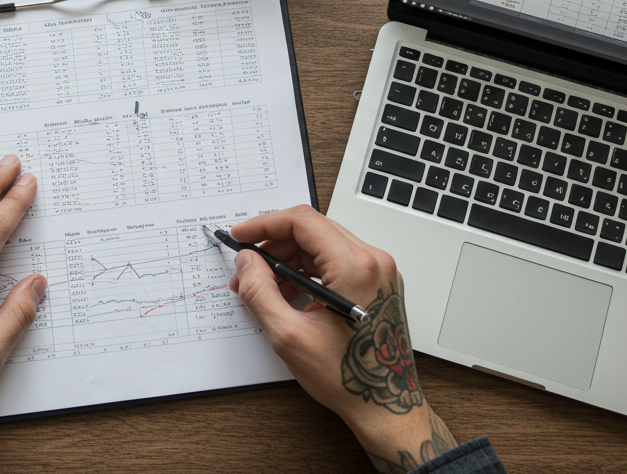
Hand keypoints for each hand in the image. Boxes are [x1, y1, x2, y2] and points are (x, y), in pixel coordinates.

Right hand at [227, 206, 456, 471]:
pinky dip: (308, 271)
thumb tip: (246, 262)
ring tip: (264, 288)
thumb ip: (260, 292)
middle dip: (274, 246)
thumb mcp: (289, 335)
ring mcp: (380, 271)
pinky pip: (336, 261)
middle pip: (312, 230)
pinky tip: (288, 293)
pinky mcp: (378, 283)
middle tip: (247, 269)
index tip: (241, 236)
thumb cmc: (348, 376)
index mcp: (355, 267)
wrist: (386, 404)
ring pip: (323, 245)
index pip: (302, 222)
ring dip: (289, 260)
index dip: (264, 224)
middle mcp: (373, 261)